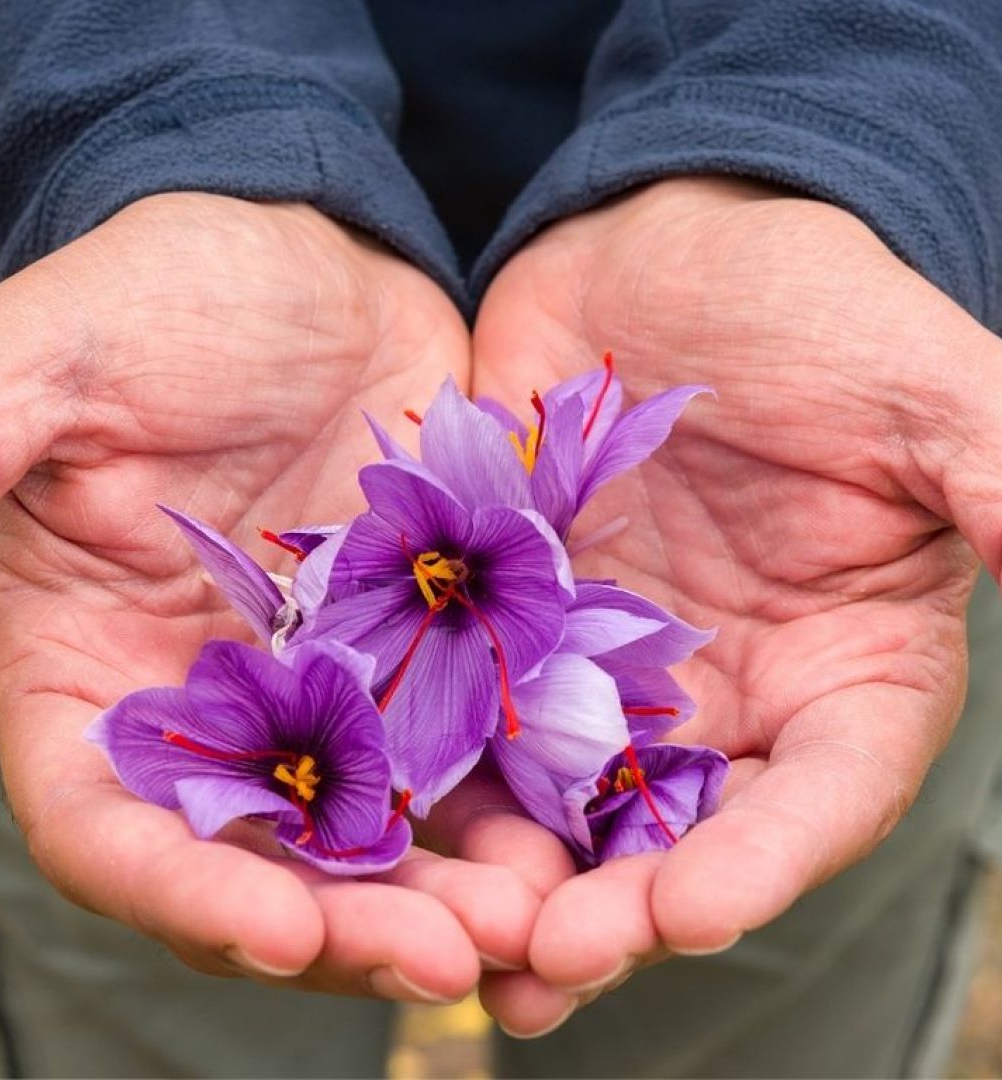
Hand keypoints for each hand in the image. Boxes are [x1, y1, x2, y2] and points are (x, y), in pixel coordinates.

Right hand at [0, 193, 545, 1001]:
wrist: (303, 260)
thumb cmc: (159, 296)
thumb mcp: (49, 360)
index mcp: (91, 669)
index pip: (108, 821)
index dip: (180, 892)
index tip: (275, 934)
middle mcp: (207, 705)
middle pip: (260, 860)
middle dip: (345, 923)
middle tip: (450, 959)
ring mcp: (322, 687)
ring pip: (376, 830)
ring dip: (444, 890)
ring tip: (529, 922)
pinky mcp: (417, 650)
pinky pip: (464, 752)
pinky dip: (508, 805)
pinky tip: (570, 839)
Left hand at [472, 177, 1001, 1031]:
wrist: (663, 252)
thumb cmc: (806, 306)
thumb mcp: (915, 386)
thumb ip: (995, 475)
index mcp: (842, 665)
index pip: (822, 789)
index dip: (765, 858)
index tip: (694, 911)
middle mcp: (727, 693)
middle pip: (683, 831)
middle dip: (622, 905)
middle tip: (550, 964)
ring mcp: (612, 668)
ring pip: (569, 802)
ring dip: (521, 878)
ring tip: (464, 948)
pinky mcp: (514, 627)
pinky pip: (476, 717)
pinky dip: (445, 780)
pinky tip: (395, 834)